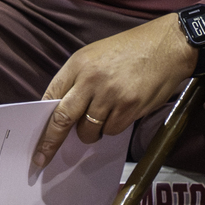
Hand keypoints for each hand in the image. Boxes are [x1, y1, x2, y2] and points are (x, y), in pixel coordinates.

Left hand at [31, 13, 204, 167]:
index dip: (43, 121)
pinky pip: (111, 130)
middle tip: (42, 159)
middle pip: (63, 119)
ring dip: (91, 132)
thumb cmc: (132, 49)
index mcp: (78, 63)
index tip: (36, 140)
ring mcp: (110, 95)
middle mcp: (91, 79)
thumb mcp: (97, 55)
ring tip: (104, 117)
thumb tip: (64, 111)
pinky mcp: (129, 107)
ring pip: (89, 130)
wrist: (168, 45)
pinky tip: (121, 113)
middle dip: (50, 143)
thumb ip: (78, 80)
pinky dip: (112, 128)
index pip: (51, 97)